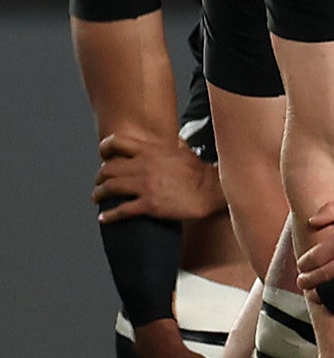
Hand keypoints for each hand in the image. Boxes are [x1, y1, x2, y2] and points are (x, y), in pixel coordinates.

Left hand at [93, 129, 224, 224]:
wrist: (211, 190)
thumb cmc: (200, 172)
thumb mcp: (185, 151)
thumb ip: (173, 145)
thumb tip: (173, 140)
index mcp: (151, 151)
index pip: (117, 143)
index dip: (105, 148)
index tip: (103, 155)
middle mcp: (144, 166)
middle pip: (108, 168)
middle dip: (100, 177)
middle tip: (99, 182)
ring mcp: (144, 186)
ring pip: (110, 188)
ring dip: (99, 194)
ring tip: (98, 198)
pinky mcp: (148, 205)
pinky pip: (121, 210)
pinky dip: (109, 215)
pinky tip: (104, 217)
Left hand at [296, 198, 333, 307]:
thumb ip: (333, 209)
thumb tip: (312, 222)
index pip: (313, 257)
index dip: (304, 264)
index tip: (304, 266)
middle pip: (319, 276)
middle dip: (306, 281)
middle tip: (303, 282)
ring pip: (332, 290)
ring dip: (321, 293)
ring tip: (317, 292)